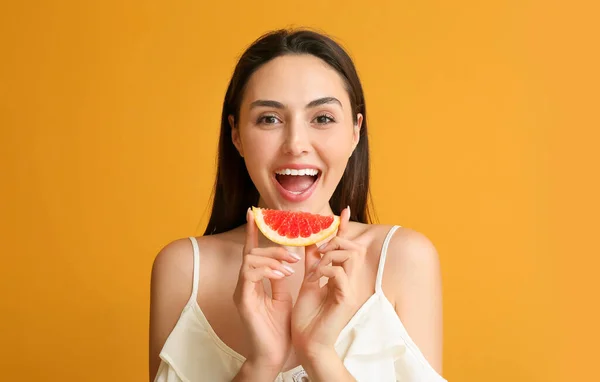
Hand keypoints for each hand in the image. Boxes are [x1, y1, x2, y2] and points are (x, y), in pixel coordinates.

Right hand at [232, 208, 298, 373]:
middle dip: (275, 247)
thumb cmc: (279, 328)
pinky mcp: (243, 300)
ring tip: (291, 266)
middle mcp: (244, 284)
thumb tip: (289, 256)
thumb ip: (281, 277)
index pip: (252, 251)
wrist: (274, 355)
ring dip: (273, 257)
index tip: (254, 212)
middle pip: (252, 251)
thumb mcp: (283, 296)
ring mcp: (241, 291)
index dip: (252, 231)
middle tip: (296, 253)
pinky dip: (267, 270)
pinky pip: (250, 274)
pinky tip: (283, 274)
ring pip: (250, 259)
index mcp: (254, 281)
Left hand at [291, 206, 365, 354]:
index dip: (344, 228)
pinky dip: (325, 270)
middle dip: (334, 240)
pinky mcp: (345, 298)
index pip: (346, 246)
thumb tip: (310, 240)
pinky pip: (339, 273)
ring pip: (349, 255)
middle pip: (352, 246)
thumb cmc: (308, 317)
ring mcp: (349, 288)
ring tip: (315, 266)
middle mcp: (349, 280)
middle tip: (318, 248)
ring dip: (329, 254)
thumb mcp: (308, 282)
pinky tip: (315, 278)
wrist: (307, 343)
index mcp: (340, 275)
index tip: (344, 210)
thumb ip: (312, 262)